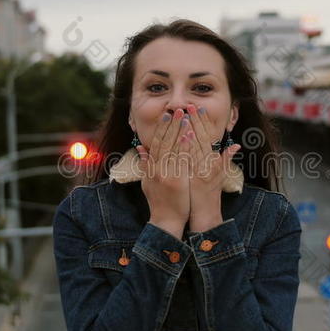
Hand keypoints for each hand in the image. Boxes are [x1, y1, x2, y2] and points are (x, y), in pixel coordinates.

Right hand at [135, 109, 191, 239]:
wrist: (165, 220)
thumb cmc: (159, 202)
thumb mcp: (147, 182)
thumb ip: (145, 164)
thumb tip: (141, 148)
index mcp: (152, 168)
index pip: (156, 143)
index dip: (161, 128)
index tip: (166, 115)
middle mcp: (157, 168)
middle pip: (164, 142)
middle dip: (170, 125)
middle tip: (176, 110)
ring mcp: (166, 174)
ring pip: (172, 148)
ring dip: (178, 131)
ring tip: (184, 117)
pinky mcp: (176, 180)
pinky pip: (180, 159)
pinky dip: (183, 146)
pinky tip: (188, 135)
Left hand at [185, 104, 240, 231]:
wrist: (204, 213)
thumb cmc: (210, 195)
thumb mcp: (221, 175)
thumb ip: (226, 158)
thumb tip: (236, 144)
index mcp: (213, 160)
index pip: (208, 136)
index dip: (204, 122)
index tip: (198, 108)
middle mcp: (208, 162)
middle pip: (201, 137)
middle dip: (196, 120)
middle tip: (190, 104)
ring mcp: (200, 169)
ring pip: (195, 144)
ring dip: (189, 128)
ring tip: (182, 114)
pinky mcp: (193, 176)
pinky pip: (189, 158)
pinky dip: (187, 147)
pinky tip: (182, 134)